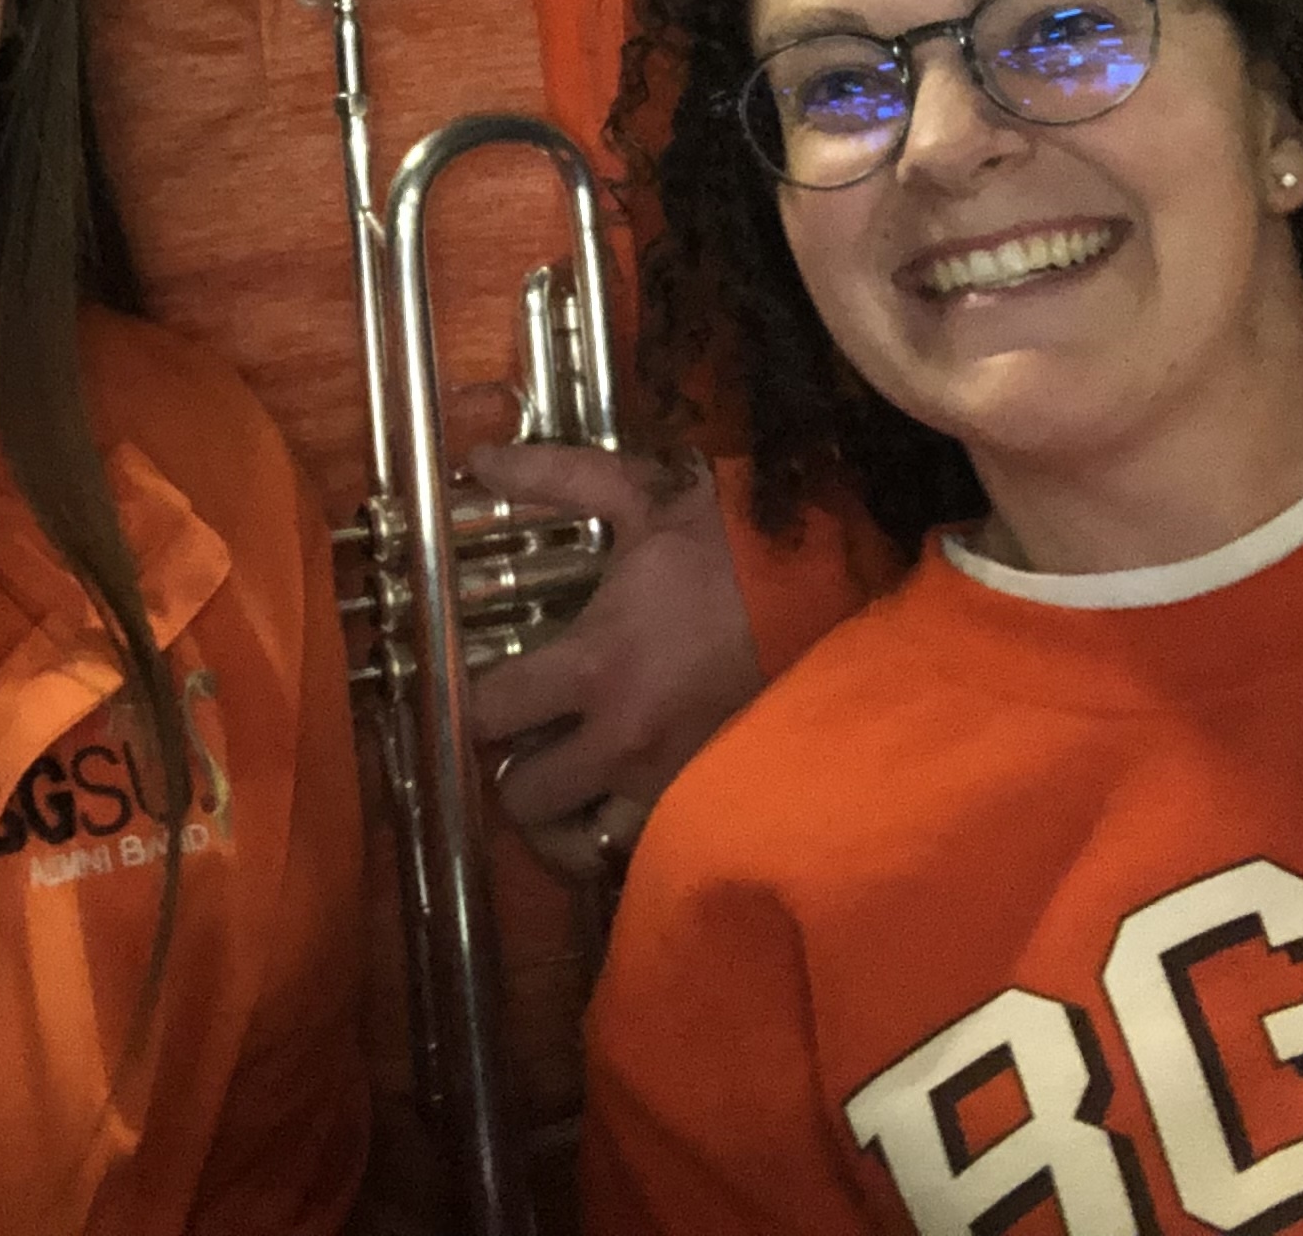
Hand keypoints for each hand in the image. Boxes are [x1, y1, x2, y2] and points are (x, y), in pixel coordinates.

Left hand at [463, 442, 763, 886]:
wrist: (834, 582)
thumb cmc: (728, 541)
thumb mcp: (638, 496)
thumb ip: (552, 479)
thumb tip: (479, 460)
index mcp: (597, 664)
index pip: (490, 714)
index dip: (469, 706)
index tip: (477, 692)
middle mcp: (624, 738)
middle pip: (523, 798)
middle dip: (512, 775)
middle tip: (524, 744)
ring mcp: (670, 780)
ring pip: (582, 841)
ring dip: (566, 820)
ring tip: (568, 786)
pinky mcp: (712, 799)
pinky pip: (644, 843)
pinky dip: (621, 828)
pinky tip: (620, 796)